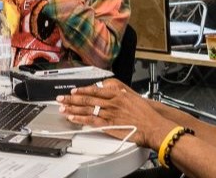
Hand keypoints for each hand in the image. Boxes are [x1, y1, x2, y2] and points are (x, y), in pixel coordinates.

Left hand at [56, 78, 172, 147]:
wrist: (153, 126)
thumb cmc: (146, 114)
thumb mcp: (133, 98)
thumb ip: (121, 93)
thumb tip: (113, 90)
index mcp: (117, 94)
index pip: (95, 90)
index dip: (82, 90)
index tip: (73, 90)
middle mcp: (111, 103)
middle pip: (87, 99)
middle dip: (72, 98)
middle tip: (61, 98)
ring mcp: (109, 114)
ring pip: (86, 109)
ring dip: (72, 108)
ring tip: (62, 107)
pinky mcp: (108, 125)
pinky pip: (90, 121)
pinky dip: (79, 120)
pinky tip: (71, 118)